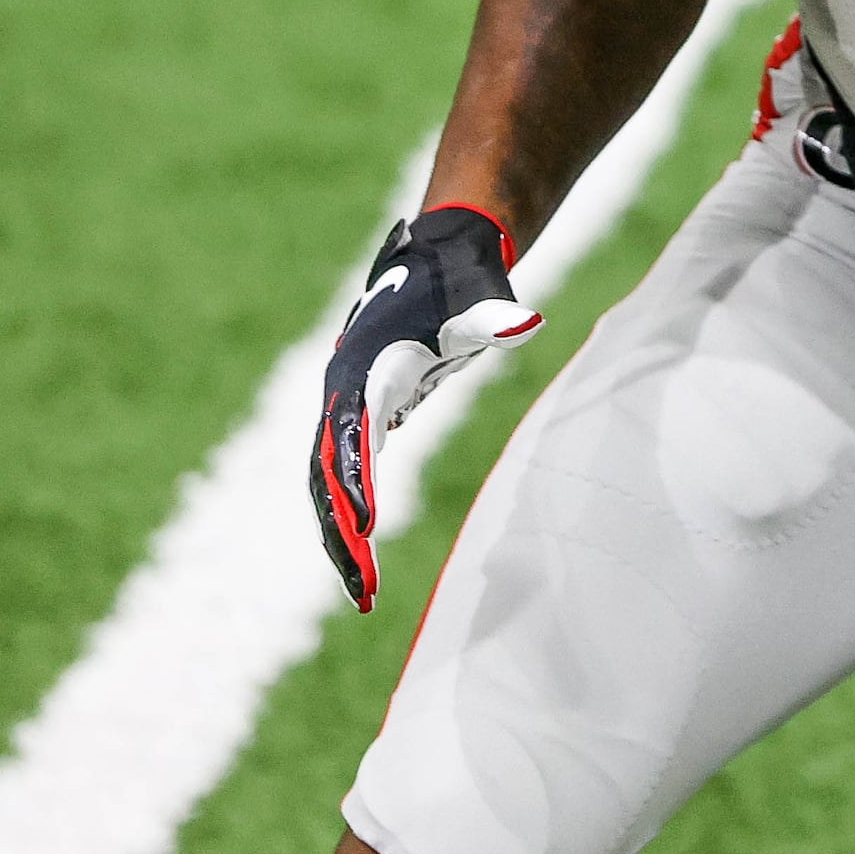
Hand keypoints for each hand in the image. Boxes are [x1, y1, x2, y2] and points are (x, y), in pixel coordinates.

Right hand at [307, 204, 540, 610]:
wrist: (439, 260)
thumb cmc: (462, 286)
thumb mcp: (482, 302)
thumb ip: (496, 320)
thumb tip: (527, 323)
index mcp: (368, 370)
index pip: (354, 436)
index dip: (356, 482)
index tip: (365, 529)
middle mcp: (343, 392)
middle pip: (328, 473)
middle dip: (341, 532)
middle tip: (364, 590)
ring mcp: (344, 406)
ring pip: (327, 483)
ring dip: (339, 536)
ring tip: (364, 594)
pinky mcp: (357, 417)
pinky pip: (341, 476)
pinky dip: (345, 515)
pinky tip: (360, 557)